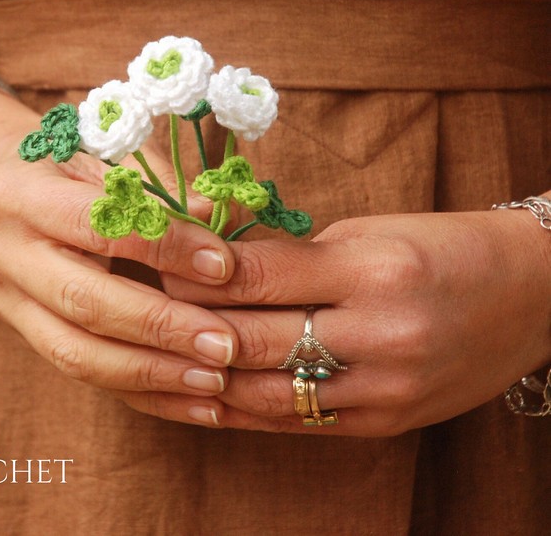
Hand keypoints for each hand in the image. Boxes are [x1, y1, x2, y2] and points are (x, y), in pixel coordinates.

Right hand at [0, 87, 240, 419]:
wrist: (3, 190)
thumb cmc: (69, 165)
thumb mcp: (107, 155)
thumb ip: (160, 185)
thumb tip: (223, 215)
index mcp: (19, 192)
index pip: (96, 225)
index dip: (162, 247)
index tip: (223, 265)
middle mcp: (2, 249)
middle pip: (82, 300)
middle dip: (160, 326)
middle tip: (225, 343)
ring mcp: (5, 298)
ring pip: (76, 353)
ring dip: (152, 371)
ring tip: (215, 378)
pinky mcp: (20, 330)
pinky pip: (81, 374)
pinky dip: (142, 391)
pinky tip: (193, 398)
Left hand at [149, 209, 550, 434]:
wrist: (526, 296)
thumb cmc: (438, 248)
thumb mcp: (365, 232)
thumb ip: (291, 257)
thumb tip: (214, 267)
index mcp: (371, 270)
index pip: (258, 276)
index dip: (197, 273)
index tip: (159, 264)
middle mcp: (379, 335)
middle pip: (253, 340)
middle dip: (189, 326)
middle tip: (144, 310)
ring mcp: (384, 390)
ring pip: (266, 394)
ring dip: (206, 378)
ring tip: (161, 358)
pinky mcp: (385, 424)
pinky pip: (298, 423)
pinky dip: (246, 409)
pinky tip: (207, 397)